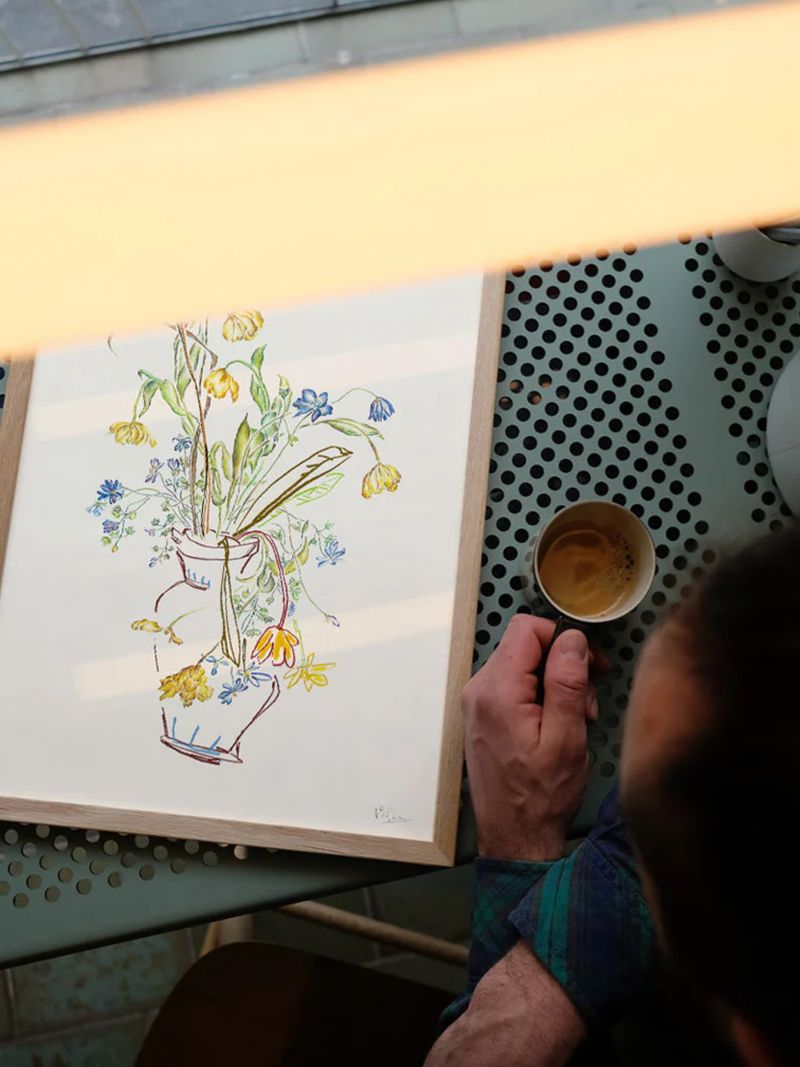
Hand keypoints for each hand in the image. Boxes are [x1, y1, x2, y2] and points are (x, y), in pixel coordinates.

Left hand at [462, 615, 597, 861]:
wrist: (515, 839)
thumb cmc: (541, 797)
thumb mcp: (566, 739)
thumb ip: (567, 683)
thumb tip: (573, 639)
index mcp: (497, 690)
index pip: (527, 629)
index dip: (564, 639)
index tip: (590, 665)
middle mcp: (479, 690)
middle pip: (526, 647)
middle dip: (563, 667)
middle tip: (587, 705)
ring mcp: (478, 703)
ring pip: (523, 667)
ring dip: (555, 685)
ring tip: (575, 722)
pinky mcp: (483, 716)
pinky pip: (515, 688)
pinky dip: (540, 698)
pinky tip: (558, 727)